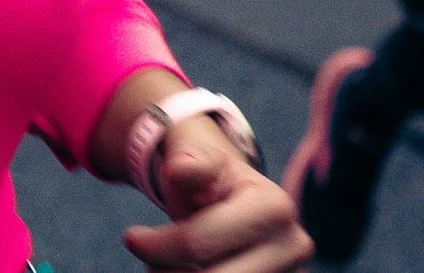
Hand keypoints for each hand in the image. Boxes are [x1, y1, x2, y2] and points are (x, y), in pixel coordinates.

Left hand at [123, 117, 311, 270]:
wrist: (241, 203)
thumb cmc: (211, 182)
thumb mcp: (200, 161)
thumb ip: (191, 163)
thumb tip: (179, 170)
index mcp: (274, 207)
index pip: (199, 242)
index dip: (157, 245)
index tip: (130, 238)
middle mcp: (292, 247)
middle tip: (149, 264)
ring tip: (165, 270)